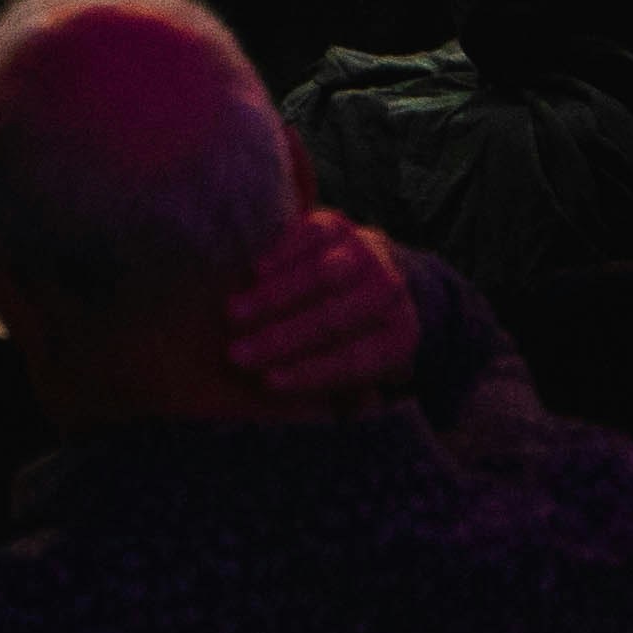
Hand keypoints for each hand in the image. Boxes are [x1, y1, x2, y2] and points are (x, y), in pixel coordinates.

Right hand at [218, 211, 418, 404]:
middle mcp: (390, 292)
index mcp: (399, 337)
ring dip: (275, 296)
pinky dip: (282, 255)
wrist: (373, 272)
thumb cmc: (349, 336)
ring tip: (234, 314)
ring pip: (322, 276)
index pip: (353, 360)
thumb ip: (332, 392)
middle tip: (236, 355)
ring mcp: (369, 252)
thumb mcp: (354, 371)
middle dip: (281, 339)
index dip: (309, 372)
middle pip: (333, 320)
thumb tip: (302, 409)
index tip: (268, 383)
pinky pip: (311, 235)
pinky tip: (254, 273)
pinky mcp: (340, 223)